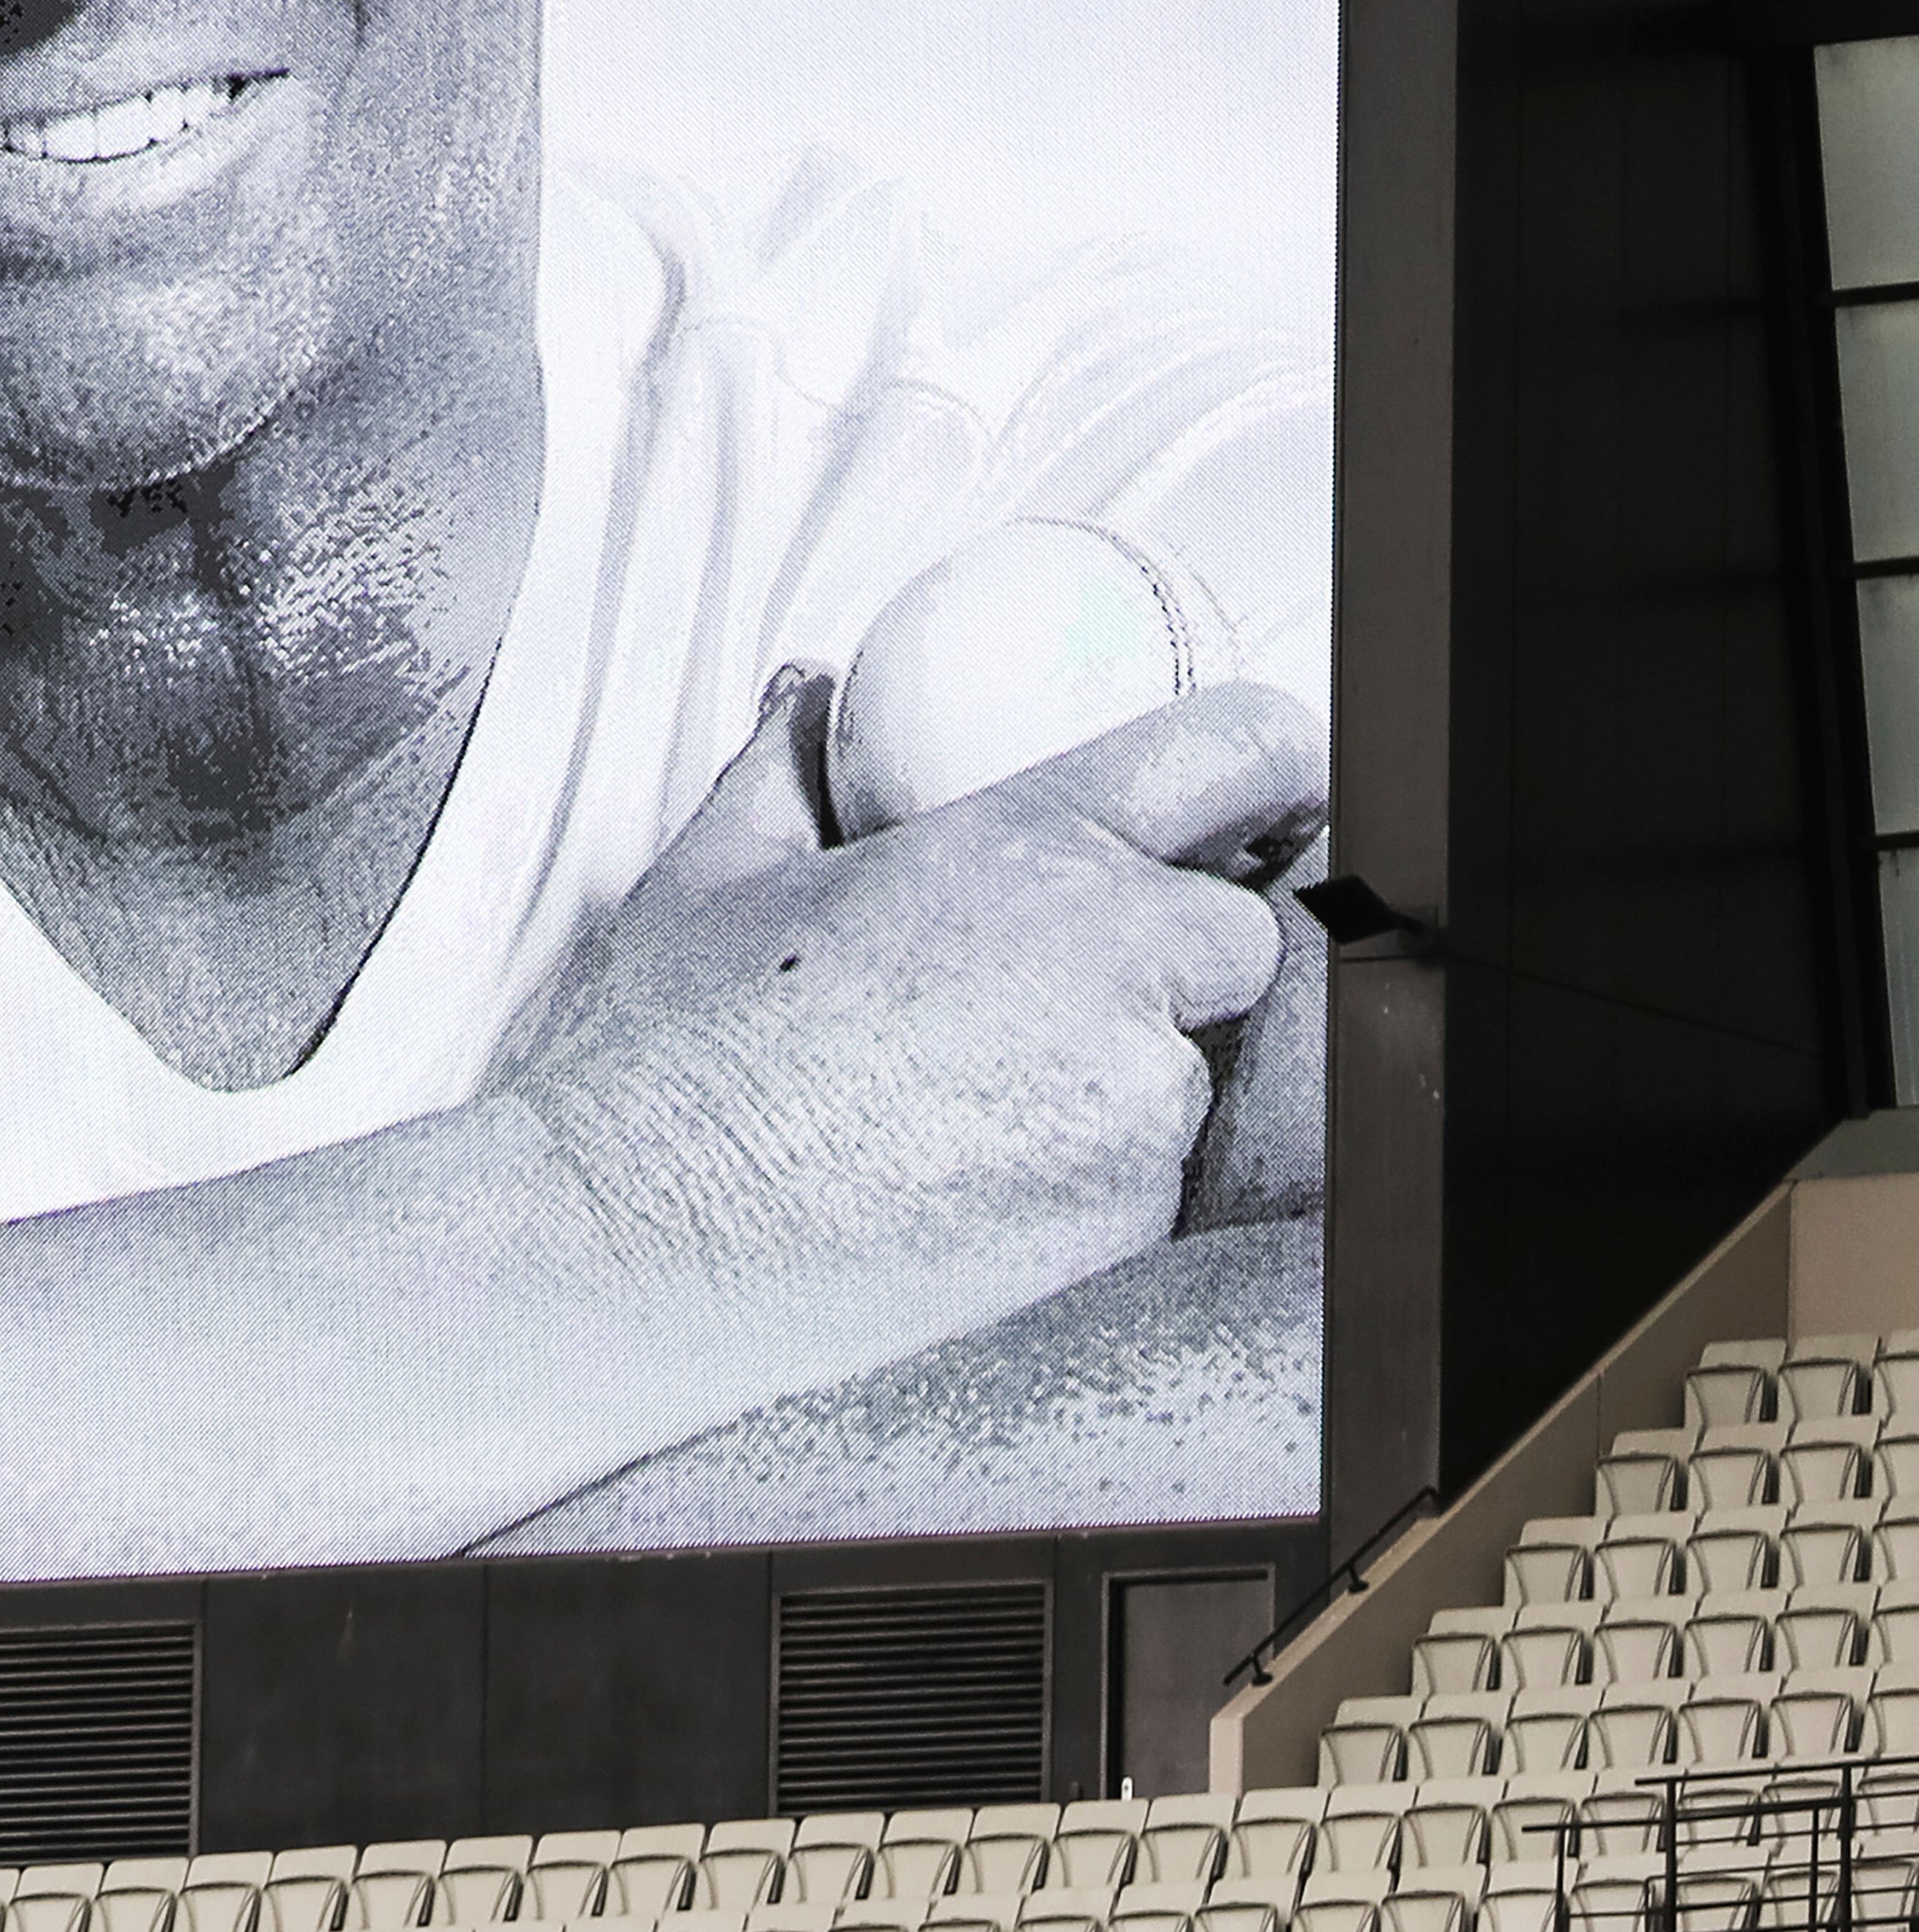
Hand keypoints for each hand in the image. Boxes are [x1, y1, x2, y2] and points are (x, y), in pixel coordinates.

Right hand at [485, 673, 1325, 1397]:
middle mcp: (1109, 967)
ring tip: (982, 1090)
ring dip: (1129, 1063)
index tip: (1271, 785)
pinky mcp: (1129, 1218)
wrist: (655, 1233)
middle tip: (1072, 974)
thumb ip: (789, 769)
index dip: (1277, 763)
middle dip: (1185, 947)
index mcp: (1025, 852)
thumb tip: (812, 699)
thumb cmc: (677, 1054)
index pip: (1236, 756)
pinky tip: (974, 1165)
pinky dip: (1095, 1162)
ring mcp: (1132, 1104)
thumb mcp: (717, 873)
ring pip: (1197, 1060)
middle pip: (1248, 932)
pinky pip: (1155, 1167)